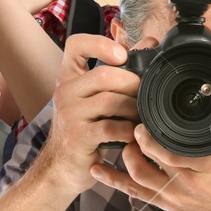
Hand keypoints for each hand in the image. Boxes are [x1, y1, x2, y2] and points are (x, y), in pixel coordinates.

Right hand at [35, 33, 138, 195]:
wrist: (60, 168)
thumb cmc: (83, 129)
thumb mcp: (94, 98)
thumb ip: (119, 71)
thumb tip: (149, 43)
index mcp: (68, 78)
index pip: (76, 44)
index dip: (100, 43)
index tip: (122, 55)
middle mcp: (65, 92)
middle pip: (104, 74)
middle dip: (132, 84)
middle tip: (142, 96)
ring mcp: (69, 115)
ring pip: (111, 101)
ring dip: (133, 109)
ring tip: (139, 117)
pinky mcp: (78, 137)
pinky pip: (112, 127)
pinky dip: (128, 131)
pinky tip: (131, 135)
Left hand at [91, 86, 210, 210]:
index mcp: (208, 165)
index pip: (171, 150)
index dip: (151, 137)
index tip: (143, 120)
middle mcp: (188, 183)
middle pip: (149, 162)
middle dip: (135, 142)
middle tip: (129, 124)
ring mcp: (176, 197)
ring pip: (138, 177)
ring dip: (125, 158)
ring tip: (122, 140)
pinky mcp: (169, 206)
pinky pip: (136, 193)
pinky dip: (114, 181)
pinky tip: (99, 169)